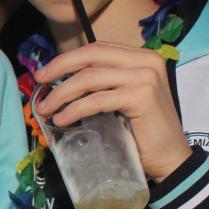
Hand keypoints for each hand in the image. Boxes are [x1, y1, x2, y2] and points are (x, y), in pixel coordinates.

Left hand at [34, 42, 191, 180]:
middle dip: (59, 67)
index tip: (45, 73)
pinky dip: (75, 109)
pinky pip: (97, 99)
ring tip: (46, 109)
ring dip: (62, 93)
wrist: (170, 159)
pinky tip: (62, 120)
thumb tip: (63, 84)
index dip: (67, 59)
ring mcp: (146, 77)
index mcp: (142, 57)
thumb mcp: (123, 99)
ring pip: (90, 78)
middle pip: (91, 56)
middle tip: (38, 82)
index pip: (97, 49)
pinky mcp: (142, 96)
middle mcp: (146, 61)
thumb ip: (104, 84)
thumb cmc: (143, 133)